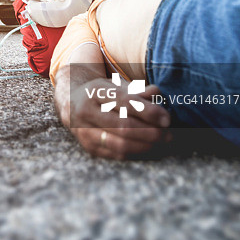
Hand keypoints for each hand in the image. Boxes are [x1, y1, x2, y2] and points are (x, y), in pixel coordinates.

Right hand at [54, 69, 170, 160]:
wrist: (71, 101)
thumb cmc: (102, 93)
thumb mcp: (116, 85)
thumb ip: (137, 90)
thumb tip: (156, 93)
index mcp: (95, 91)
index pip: (125, 102)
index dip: (148, 111)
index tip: (166, 118)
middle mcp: (86, 111)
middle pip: (124, 126)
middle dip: (151, 132)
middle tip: (169, 134)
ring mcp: (85, 131)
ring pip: (120, 143)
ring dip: (146, 145)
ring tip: (162, 142)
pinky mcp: (88, 146)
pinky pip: (116, 154)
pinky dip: (136, 152)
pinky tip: (149, 148)